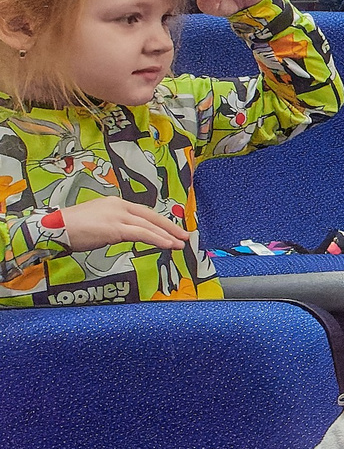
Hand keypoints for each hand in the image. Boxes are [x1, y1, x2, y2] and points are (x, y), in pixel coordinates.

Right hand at [51, 197, 190, 252]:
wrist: (54, 227)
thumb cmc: (71, 228)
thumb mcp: (97, 222)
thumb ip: (114, 225)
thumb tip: (125, 234)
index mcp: (115, 203)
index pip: (144, 213)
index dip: (161, 221)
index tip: (173, 229)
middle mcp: (118, 206)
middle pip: (151, 217)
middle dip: (170, 227)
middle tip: (184, 236)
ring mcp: (117, 216)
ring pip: (149, 226)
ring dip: (167, 236)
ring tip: (179, 244)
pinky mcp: (114, 228)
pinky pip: (141, 234)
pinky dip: (157, 239)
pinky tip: (167, 245)